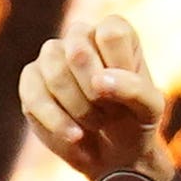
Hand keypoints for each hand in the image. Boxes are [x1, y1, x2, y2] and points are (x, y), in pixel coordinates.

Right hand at [20, 13, 175, 179]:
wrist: (113, 149)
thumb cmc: (135, 119)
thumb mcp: (150, 108)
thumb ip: (135, 89)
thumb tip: (99, 81)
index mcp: (114, 32)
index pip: (111, 34)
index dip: (118, 69)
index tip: (127, 94)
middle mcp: (80, 36)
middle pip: (78, 54)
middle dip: (96, 94)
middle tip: (111, 113)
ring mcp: (51, 55)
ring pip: (55, 75)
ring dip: (79, 109)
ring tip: (96, 123)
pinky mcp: (30, 79)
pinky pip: (34, 97)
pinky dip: (58, 122)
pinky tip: (75, 135)